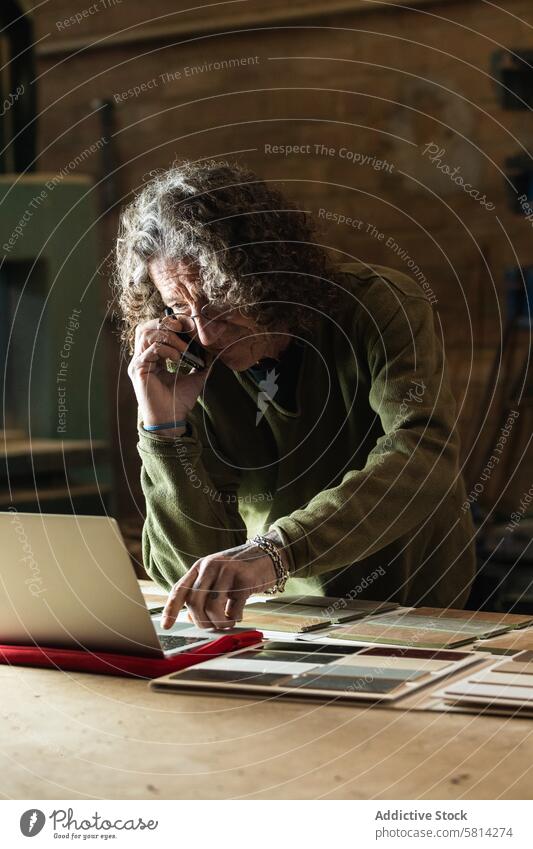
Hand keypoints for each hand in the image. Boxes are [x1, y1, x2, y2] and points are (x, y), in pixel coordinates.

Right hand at [128, 315, 209, 427]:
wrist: (171, 419)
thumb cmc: (179, 401)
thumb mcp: (195, 377)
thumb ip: (201, 362)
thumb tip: (212, 350)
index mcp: (153, 357)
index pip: (155, 330)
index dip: (171, 324)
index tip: (188, 326)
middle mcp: (143, 357)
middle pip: (146, 327)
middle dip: (166, 324)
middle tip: (183, 330)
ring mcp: (139, 362)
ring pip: (147, 334)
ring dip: (168, 336)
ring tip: (183, 348)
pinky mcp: (139, 369)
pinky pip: (151, 349)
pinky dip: (167, 349)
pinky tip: (177, 358)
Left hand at [160, 542, 279, 629]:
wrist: (269, 554)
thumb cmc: (240, 569)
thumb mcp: (217, 576)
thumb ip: (203, 593)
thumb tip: (191, 617)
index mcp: (200, 567)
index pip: (180, 589)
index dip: (171, 609)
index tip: (166, 626)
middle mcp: (211, 566)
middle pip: (194, 601)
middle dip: (200, 621)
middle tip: (210, 627)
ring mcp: (228, 572)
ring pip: (212, 607)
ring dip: (218, 623)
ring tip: (226, 623)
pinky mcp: (245, 580)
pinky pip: (233, 609)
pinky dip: (234, 619)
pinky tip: (238, 615)